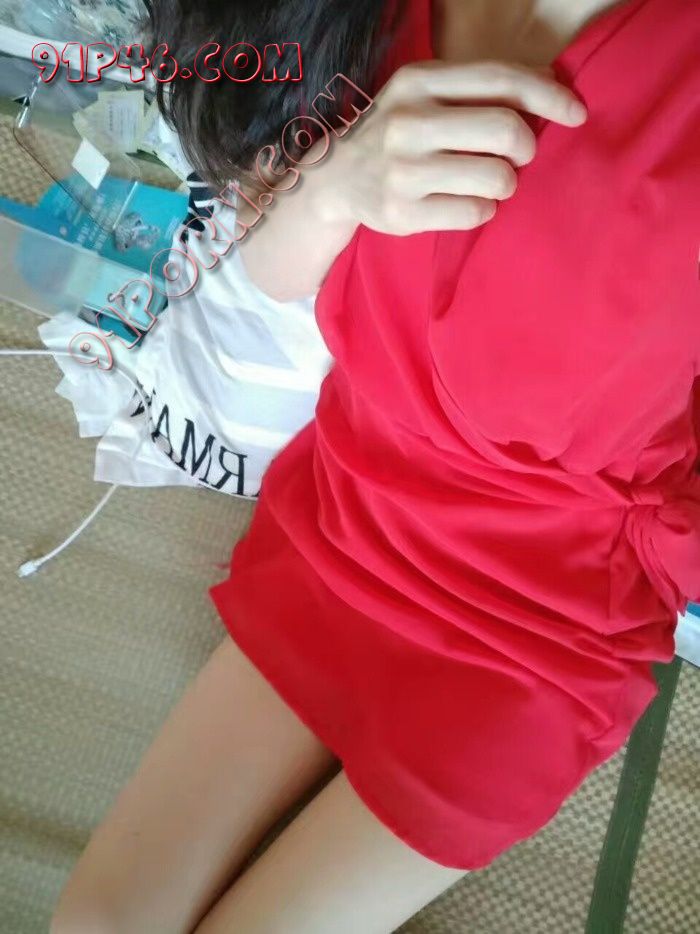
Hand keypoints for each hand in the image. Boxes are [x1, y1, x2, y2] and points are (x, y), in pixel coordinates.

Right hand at [317, 60, 587, 234]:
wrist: (335, 179)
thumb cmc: (396, 132)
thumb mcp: (425, 94)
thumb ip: (478, 88)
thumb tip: (547, 84)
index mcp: (419, 82)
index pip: (499, 80)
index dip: (547, 95)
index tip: (576, 113)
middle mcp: (408, 123)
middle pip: (505, 130)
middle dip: (525, 148)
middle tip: (517, 157)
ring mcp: (403, 171)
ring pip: (496, 177)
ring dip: (506, 183)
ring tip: (489, 182)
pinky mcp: (403, 214)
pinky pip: (475, 213)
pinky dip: (484, 209)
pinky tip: (468, 203)